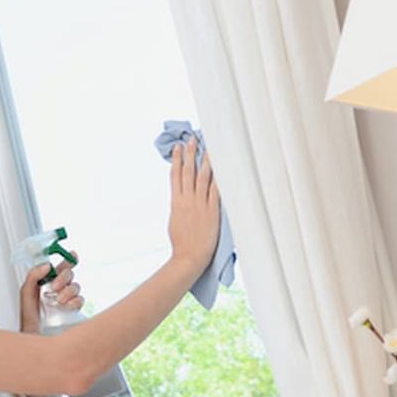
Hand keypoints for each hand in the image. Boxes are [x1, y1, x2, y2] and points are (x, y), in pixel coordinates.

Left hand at [19, 252, 81, 331]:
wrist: (34, 335)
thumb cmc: (29, 317)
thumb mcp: (26, 293)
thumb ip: (34, 275)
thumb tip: (47, 265)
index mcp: (47, 282)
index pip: (59, 267)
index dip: (68, 259)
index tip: (72, 255)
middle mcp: (59, 288)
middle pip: (69, 274)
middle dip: (63, 277)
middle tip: (54, 287)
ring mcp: (67, 299)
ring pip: (76, 286)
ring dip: (68, 291)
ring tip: (58, 300)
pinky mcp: (74, 309)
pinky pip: (80, 300)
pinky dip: (74, 301)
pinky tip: (66, 306)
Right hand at [166, 142, 221, 271]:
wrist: (189, 257)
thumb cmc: (182, 243)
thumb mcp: (174, 221)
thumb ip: (178, 207)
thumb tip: (181, 198)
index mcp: (176, 202)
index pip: (175, 176)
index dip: (176, 160)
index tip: (177, 148)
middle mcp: (187, 200)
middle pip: (188, 172)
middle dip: (189, 154)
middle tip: (192, 139)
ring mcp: (200, 204)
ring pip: (202, 177)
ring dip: (204, 161)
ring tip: (206, 147)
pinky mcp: (212, 211)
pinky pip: (215, 190)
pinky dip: (218, 178)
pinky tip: (221, 168)